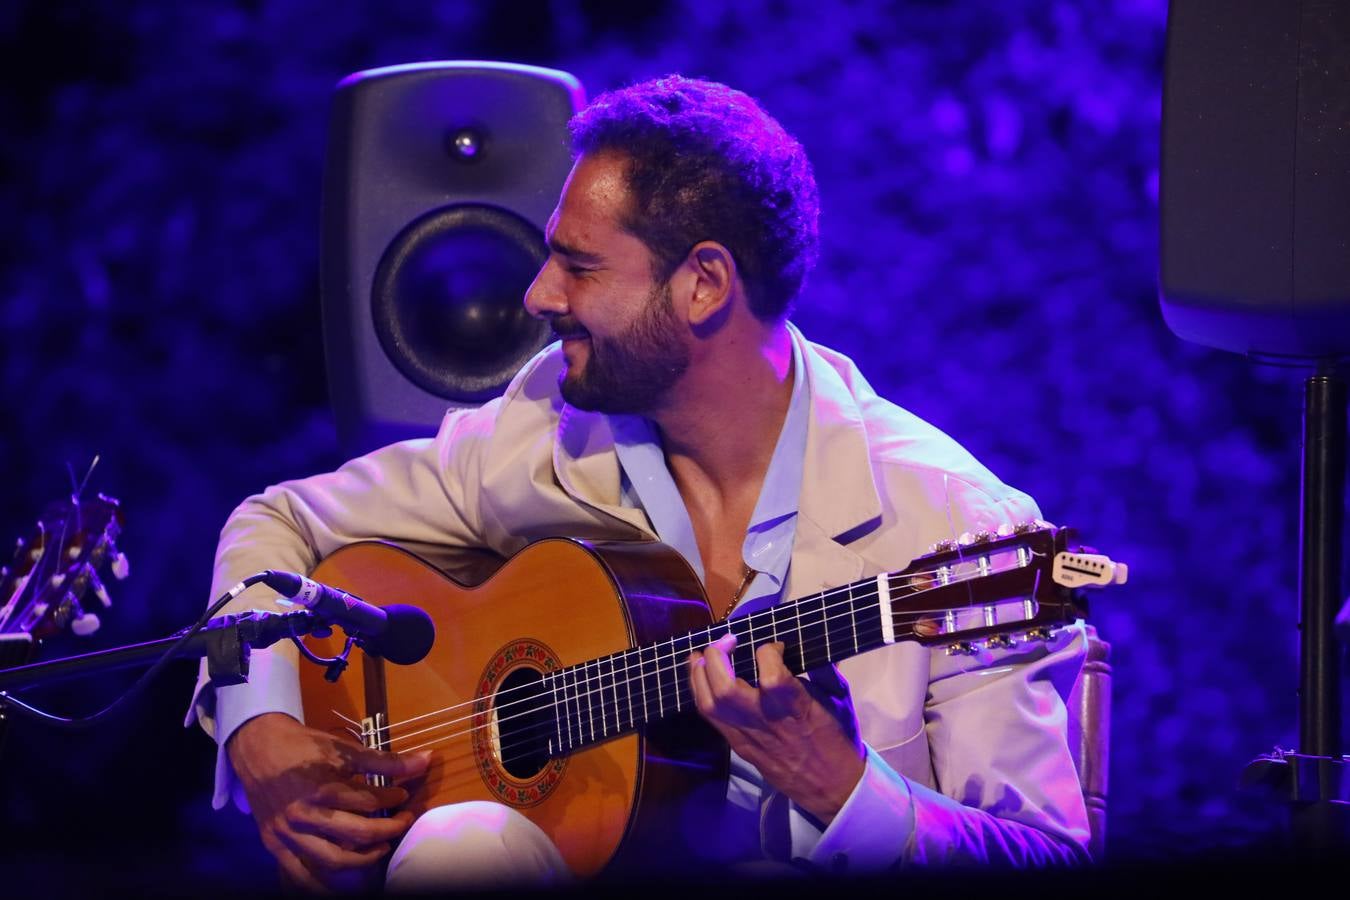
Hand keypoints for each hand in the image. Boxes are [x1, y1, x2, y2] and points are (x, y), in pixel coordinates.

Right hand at [227, 712, 430, 891]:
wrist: (258, 746)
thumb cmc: (303, 746)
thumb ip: (385, 761)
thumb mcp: (345, 749)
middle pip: (357, 834)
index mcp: (323, 788)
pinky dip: (321, 882)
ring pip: (333, 860)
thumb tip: (425, 760)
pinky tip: (342, 876)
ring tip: (381, 848)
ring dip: (364, 859)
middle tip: (402, 821)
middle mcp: (305, 815)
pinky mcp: (274, 844)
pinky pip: (299, 874)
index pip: (370, 803)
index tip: (404, 796)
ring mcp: (288, 833)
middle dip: (388, 830)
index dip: (393, 800)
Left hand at [688, 634, 864, 823]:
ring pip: (709, 704)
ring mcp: (747, 735)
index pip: (771, 673)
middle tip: (727, 641)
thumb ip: (823, 667)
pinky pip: (709, 717)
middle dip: (717, 656)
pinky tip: (702, 675)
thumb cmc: (838, 738)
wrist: (831, 786)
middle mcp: (766, 721)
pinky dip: (700, 691)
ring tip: (703, 654)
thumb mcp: (839, 698)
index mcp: (796, 707)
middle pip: (726, 689)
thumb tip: (811, 639)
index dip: (768, 650)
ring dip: (699, 673)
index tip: (775, 647)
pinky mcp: (737, 746)